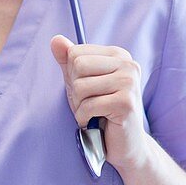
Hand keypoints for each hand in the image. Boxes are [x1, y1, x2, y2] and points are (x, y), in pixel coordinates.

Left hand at [50, 35, 148, 171]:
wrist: (126, 145)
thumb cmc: (100, 112)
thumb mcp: (80, 83)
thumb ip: (68, 60)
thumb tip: (55, 39)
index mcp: (118, 55)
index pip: (76, 52)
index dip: (73, 75)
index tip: (89, 90)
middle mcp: (128, 64)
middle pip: (77, 65)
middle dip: (76, 90)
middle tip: (91, 103)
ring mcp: (129, 82)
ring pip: (81, 86)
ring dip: (80, 106)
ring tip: (94, 113)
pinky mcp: (126, 103)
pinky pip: (88, 105)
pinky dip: (84, 118)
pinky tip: (96, 122)